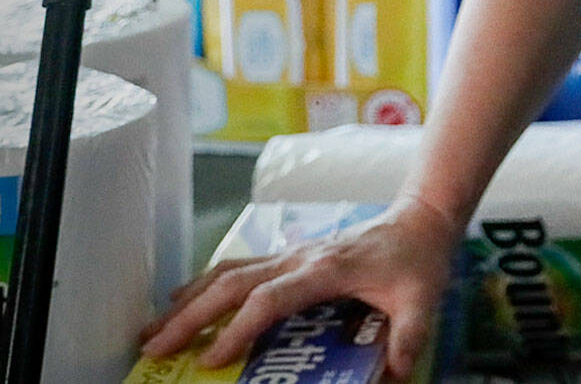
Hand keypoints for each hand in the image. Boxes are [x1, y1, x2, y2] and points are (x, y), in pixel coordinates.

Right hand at [138, 195, 460, 377]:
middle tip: (154, 348)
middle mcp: (300, 258)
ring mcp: (292, 254)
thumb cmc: (418, 258)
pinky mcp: (290, 256)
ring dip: (188, 300)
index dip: (238, 329)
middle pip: (232, 282)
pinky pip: (238, 267)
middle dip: (189, 316)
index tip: (210, 360)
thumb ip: (407, 336)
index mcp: (326, 270)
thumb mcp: (422, 299)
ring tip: (153, 330)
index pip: (269, 300)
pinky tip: (182, 301)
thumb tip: (392, 374)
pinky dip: (205, 285)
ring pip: (227, 271)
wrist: (421, 218)